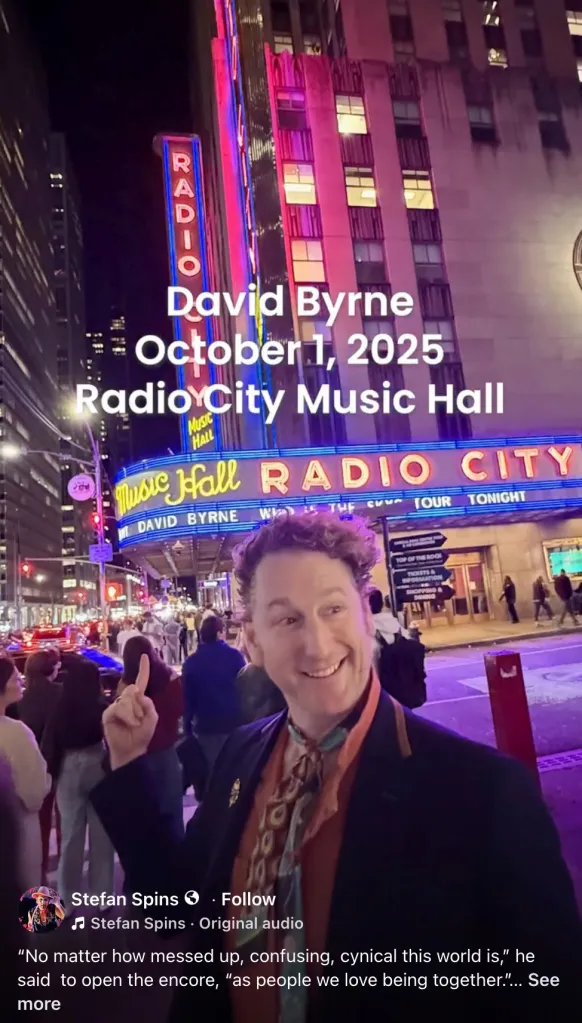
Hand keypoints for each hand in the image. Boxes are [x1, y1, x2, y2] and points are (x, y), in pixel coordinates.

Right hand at [102, 654, 157, 769]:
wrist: (131, 750)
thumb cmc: (142, 735)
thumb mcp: (152, 718)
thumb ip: (149, 704)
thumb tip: (138, 692)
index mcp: (138, 699)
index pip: (141, 681)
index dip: (143, 669)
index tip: (144, 655)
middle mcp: (126, 699)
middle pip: (134, 689)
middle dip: (140, 705)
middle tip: (140, 720)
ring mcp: (116, 705)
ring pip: (127, 699)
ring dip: (135, 714)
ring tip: (134, 725)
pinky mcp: (108, 713)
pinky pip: (120, 708)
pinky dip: (128, 717)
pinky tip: (128, 724)